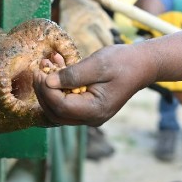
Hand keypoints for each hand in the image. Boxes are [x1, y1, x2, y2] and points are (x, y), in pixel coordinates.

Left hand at [33, 43, 155, 125]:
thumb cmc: (123, 62)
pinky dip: (58, 89)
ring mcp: (90, 116)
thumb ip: (73, 75)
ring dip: (48, 90)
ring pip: (58, 111)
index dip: (45, 90)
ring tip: (46, 67)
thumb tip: (48, 81)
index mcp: (96, 110)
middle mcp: (92, 118)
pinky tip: (57, 69)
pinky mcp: (89, 108)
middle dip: (43, 92)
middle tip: (38, 70)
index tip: (39, 71)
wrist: (143, 65)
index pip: (61, 106)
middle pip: (56, 113)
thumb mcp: (98, 64)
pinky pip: (67, 103)